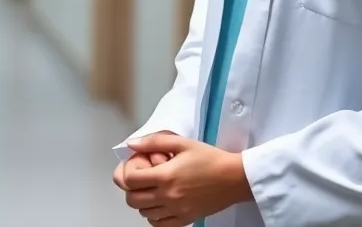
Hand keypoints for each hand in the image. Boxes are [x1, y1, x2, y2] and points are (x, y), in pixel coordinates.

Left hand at [122, 133, 253, 223]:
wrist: (234, 178)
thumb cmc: (209, 158)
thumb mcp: (182, 143)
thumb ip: (154, 142)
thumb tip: (131, 144)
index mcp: (165, 176)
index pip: (130, 181)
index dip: (127, 173)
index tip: (136, 167)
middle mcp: (168, 196)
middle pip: (132, 200)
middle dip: (131, 188)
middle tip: (141, 179)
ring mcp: (176, 210)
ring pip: (143, 213)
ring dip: (142, 202)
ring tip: (152, 190)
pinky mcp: (185, 220)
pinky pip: (159, 225)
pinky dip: (154, 217)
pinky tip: (160, 205)